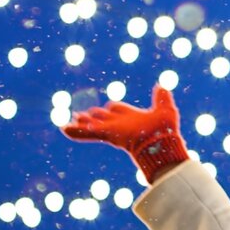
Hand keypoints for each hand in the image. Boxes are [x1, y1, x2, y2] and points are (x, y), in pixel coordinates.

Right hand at [62, 85, 189, 180]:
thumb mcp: (165, 109)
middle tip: (80, 116)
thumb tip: (163, 86)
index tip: (109, 107)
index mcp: (132, 118)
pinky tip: (64, 129)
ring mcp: (113, 130)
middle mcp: (120, 124)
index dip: (113, 108)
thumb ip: (161, 98)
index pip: (118, 110)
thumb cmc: (165, 131)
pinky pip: (88, 132)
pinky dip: (76, 131)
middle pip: (102, 117)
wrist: (161, 144)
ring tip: (69, 122)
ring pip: (92, 125)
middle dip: (92, 116)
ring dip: (81, 124)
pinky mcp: (107, 134)